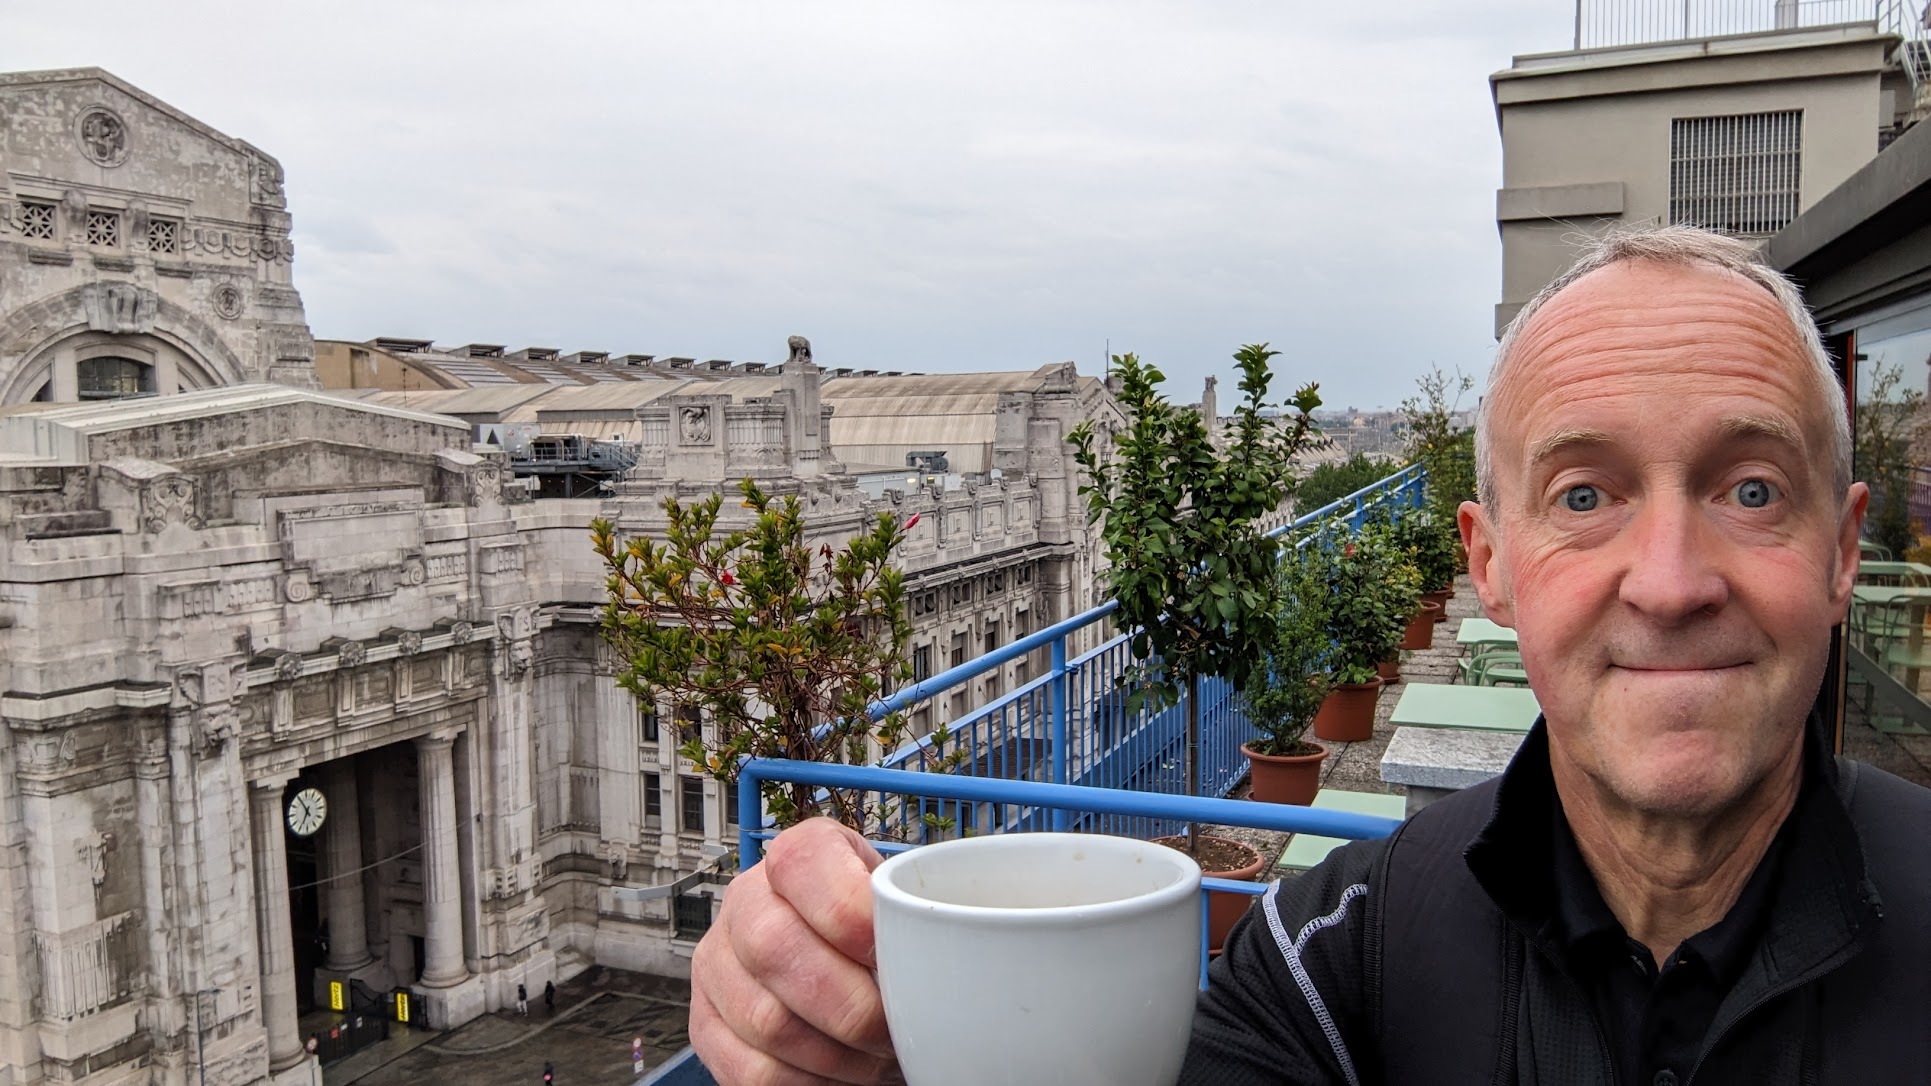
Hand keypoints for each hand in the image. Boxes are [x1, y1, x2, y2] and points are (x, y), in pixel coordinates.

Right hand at [691, 818, 900, 1083]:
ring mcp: (717, 963)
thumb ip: (912, 915)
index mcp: (799, 856)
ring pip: (767, 1020)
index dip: (852, 913)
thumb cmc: (880, 936)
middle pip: (776, 948)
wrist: (841, 964)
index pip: (801, 864)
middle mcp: (746, 900)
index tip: (898, 952)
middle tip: (895, 1029)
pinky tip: (841, 1074)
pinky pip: (753, 1071)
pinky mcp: (706, 1024)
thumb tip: (941, 950)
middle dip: (852, 1006)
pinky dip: (809, 1084)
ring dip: (838, 1055)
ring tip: (876, 1057)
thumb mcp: (901, 904)